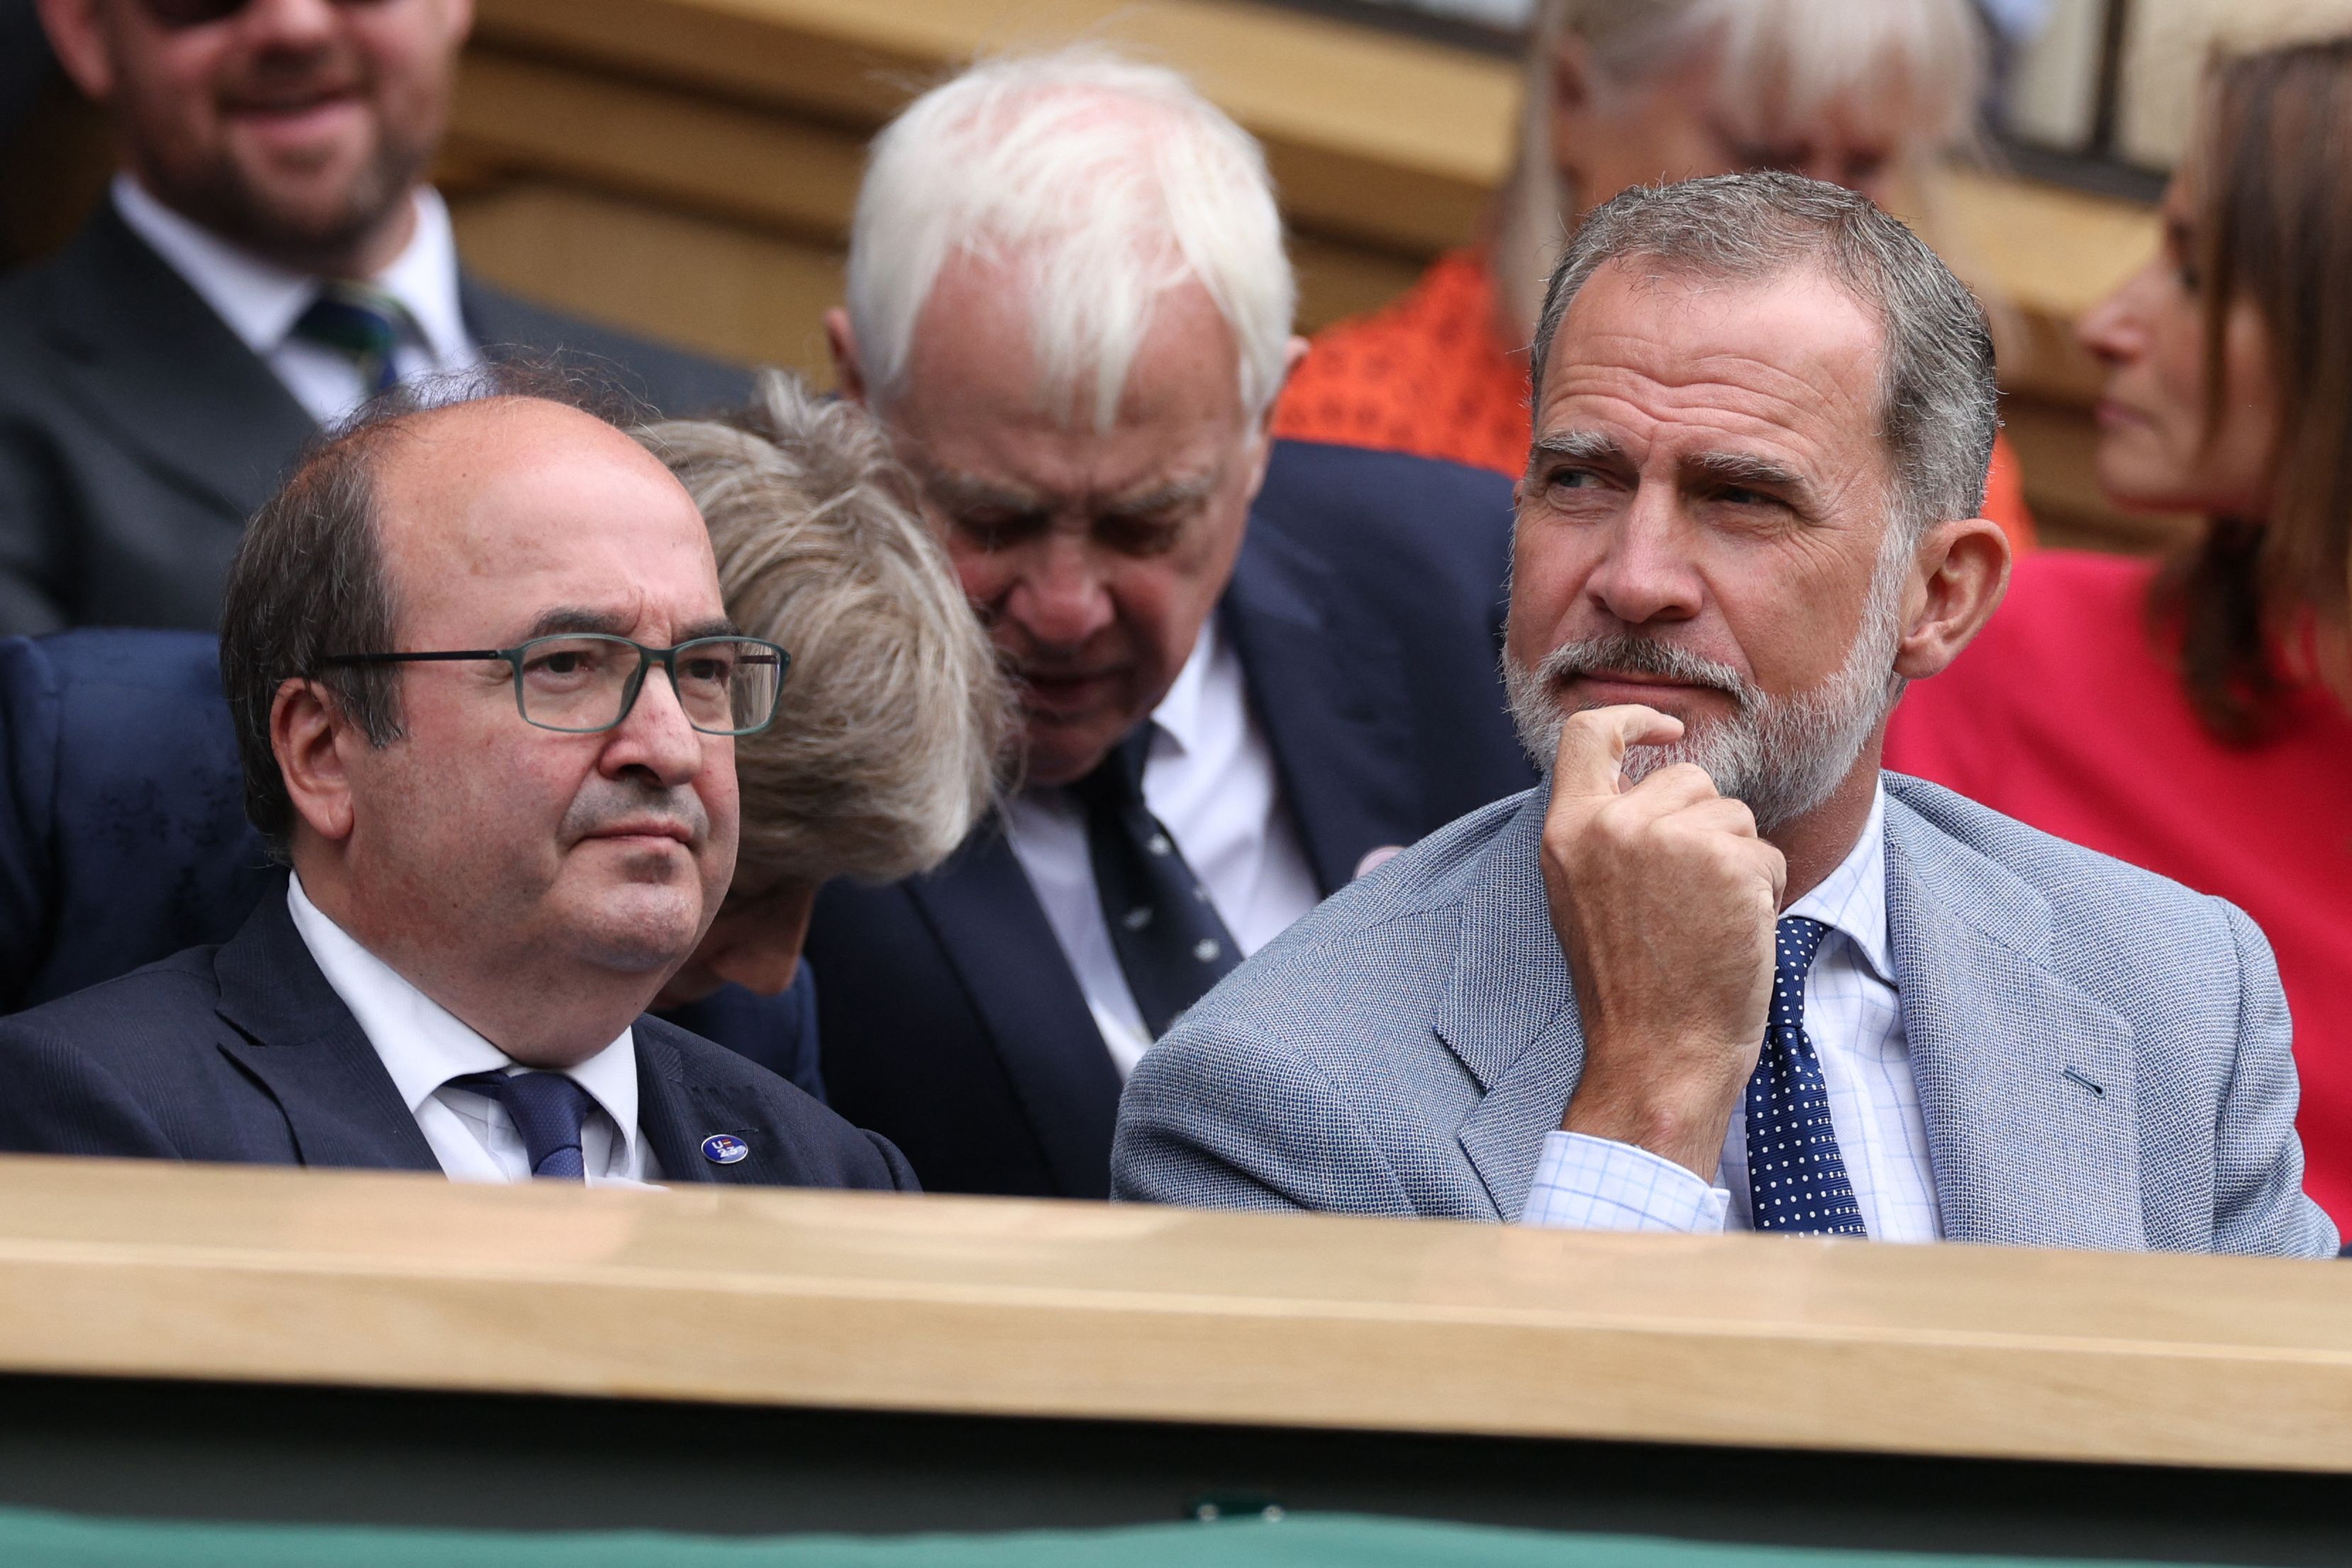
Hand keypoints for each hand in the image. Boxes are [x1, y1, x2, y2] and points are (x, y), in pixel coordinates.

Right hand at [1541, 705, 1786, 1177]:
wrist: (1657, 1054)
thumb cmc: (1629, 986)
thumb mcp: (1584, 894)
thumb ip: (1607, 832)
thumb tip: (1658, 778)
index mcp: (1568, 830)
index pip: (1589, 734)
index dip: (1634, 718)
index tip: (1665, 728)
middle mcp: (1612, 825)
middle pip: (1687, 778)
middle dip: (1706, 824)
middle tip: (1688, 897)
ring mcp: (1670, 840)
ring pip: (1734, 815)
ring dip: (1737, 861)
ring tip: (1706, 921)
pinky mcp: (1726, 862)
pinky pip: (1767, 853)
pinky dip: (1765, 891)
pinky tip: (1733, 934)